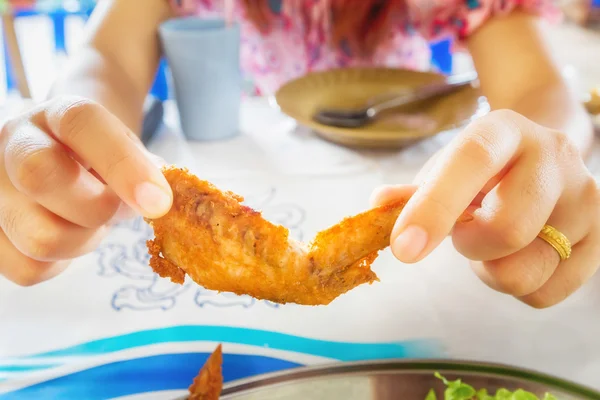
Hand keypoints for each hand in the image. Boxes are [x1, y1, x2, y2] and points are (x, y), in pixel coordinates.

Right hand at [0, 96, 172, 285]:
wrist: (62, 159)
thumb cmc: (100, 158)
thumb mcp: (127, 150)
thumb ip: (145, 169)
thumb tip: (158, 200)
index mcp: (56, 114)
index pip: (81, 124)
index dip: (123, 164)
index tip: (159, 201)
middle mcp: (12, 142)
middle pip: (40, 176)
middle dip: (95, 208)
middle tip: (115, 209)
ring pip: (39, 236)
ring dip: (83, 241)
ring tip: (91, 223)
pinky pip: (28, 269)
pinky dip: (61, 264)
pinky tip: (69, 238)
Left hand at [372, 109, 599, 307]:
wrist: (544, 159)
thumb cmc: (483, 169)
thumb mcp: (445, 167)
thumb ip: (412, 191)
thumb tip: (377, 206)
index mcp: (503, 130)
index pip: (471, 162)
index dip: (435, 208)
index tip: (404, 249)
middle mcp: (554, 156)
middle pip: (506, 229)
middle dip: (469, 245)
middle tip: (466, 233)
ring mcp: (586, 197)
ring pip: (524, 271)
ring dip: (491, 271)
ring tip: (493, 244)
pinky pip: (544, 293)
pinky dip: (518, 287)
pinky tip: (520, 256)